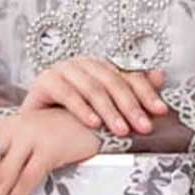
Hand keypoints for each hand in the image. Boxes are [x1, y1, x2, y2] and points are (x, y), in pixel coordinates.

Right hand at [20, 57, 169, 137]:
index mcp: (101, 68)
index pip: (129, 75)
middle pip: (113, 82)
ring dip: (109, 111)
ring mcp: (64, 70)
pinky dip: (82, 109)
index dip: (146, 93)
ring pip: (92, 88)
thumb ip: (131, 93)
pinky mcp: (45, 80)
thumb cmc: (70, 118)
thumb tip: (160, 76)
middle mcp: (84, 64)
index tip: (161, 111)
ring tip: (121, 130)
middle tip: (143, 127)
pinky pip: (67, 94)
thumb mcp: (105, 110)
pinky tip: (93, 123)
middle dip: (131, 106)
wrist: (34, 128)